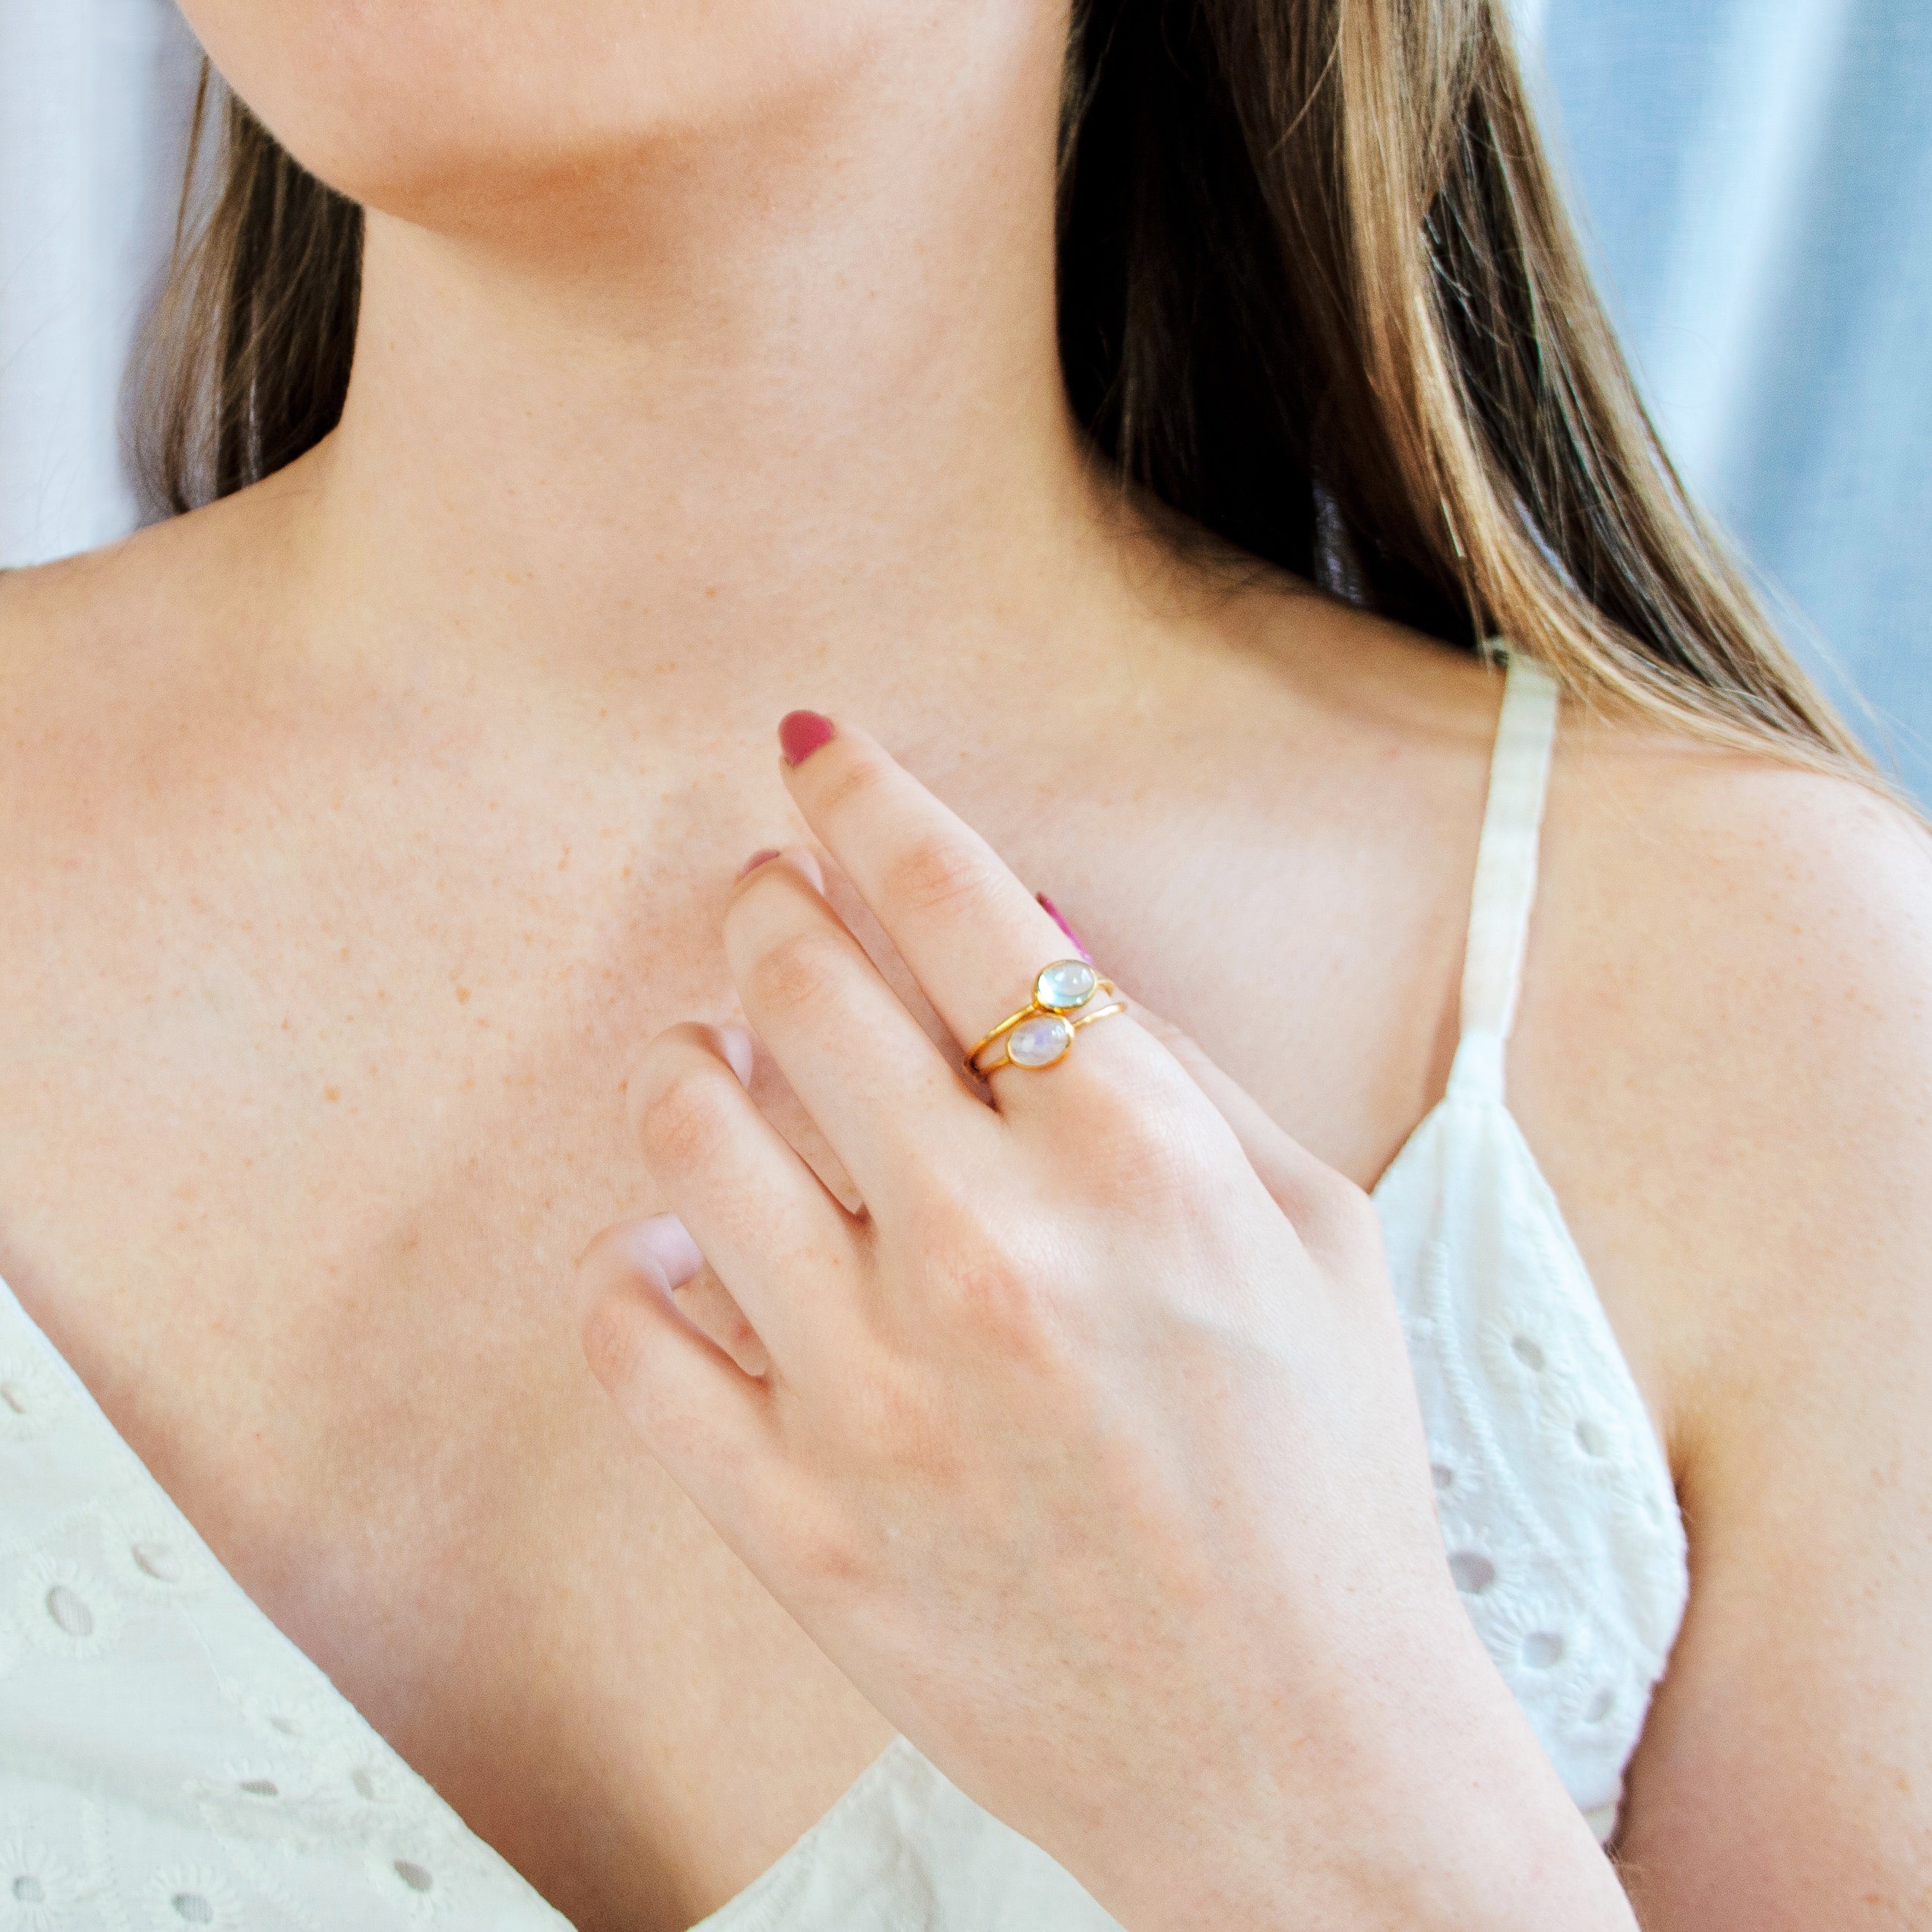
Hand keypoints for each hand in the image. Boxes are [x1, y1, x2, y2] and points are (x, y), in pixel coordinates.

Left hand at [574, 715, 1632, 1931]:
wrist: (1297, 1752)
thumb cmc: (1325, 1473)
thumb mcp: (1309, 1228)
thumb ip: (1165, 1059)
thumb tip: (1024, 919)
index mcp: (1138, 1161)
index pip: (954, 899)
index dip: (865, 793)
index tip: (812, 749)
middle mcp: (994, 1253)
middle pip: (797, 982)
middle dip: (770, 905)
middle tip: (772, 902)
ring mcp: (876, 1394)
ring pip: (686, 1130)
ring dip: (691, 1061)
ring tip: (724, 1063)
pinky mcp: (794, 1522)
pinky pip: (626, 1337)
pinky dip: (632, 1267)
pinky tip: (680, 1252)